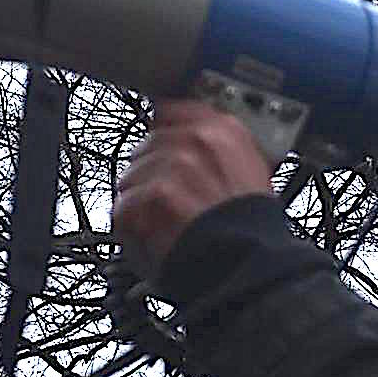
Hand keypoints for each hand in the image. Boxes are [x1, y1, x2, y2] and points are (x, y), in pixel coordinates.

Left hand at [113, 100, 272, 278]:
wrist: (248, 265)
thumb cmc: (254, 229)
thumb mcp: (253, 173)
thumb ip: (220, 150)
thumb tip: (195, 141)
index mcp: (223, 131)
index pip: (173, 111)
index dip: (164, 132)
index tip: (162, 146)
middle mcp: (195, 140)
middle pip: (147, 146)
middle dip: (151, 172)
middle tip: (168, 199)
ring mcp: (170, 166)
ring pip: (131, 177)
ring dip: (140, 201)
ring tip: (164, 224)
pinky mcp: (148, 196)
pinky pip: (123, 206)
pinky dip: (132, 227)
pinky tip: (155, 237)